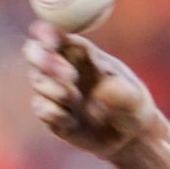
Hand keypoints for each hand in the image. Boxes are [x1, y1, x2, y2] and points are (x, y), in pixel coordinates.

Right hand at [22, 20, 161, 157]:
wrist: (127, 136)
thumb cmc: (132, 106)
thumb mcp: (135, 100)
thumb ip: (121, 92)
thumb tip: (101, 89)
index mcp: (82, 53)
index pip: (58, 34)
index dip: (47, 32)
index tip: (50, 41)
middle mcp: (62, 67)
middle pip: (34, 50)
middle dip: (43, 58)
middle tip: (70, 75)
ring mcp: (53, 90)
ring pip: (39, 81)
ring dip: (57, 91)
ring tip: (78, 101)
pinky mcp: (49, 112)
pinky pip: (41, 108)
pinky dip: (56, 114)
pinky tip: (72, 122)